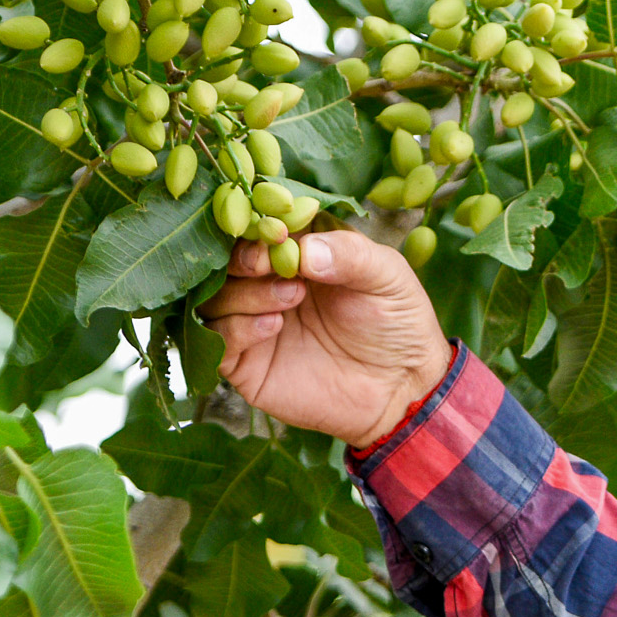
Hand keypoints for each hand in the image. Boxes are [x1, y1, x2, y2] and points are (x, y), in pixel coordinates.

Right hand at [202, 229, 453, 448]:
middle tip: (268, 264)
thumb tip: (303, 249)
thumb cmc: (397, 324)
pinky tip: (274, 325)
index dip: (259, 227)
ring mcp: (253, 322)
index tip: (276, 234)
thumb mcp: (386, 276)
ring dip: (245, 293)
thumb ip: (349, 253)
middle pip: (226, 260)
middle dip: (244, 258)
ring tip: (291, 298)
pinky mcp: (246, 364)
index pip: (259, 228)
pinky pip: (218, 340)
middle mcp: (267, 283)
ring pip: (214, 298)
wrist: (402, 389)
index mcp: (297, 253)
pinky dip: (238, 328)